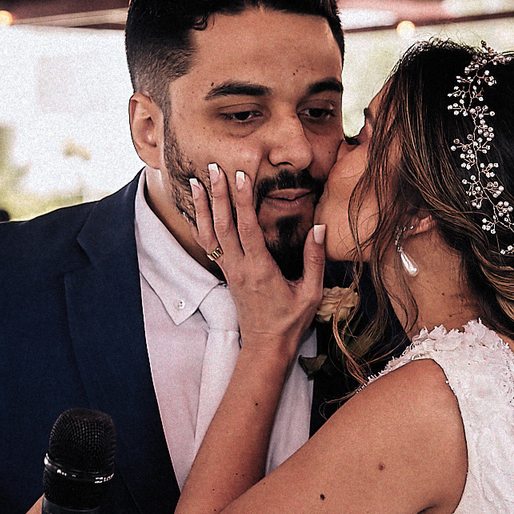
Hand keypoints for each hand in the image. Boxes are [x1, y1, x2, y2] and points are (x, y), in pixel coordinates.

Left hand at [191, 163, 325, 360]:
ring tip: (197, 182)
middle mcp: (240, 268)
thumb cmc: (290, 321)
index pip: (248, 229)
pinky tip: (193, 210)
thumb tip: (320, 229)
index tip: (241, 176)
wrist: (267, 345)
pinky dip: (199, 226)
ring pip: (210, 234)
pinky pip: (208, 246)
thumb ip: (314, 260)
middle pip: (223, 226)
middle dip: (218, 196)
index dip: (243, 201)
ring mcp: (230, 271)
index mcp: (260, 270)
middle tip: (214, 168)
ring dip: (203, 207)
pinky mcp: (227, 273)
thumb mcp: (311, 293)